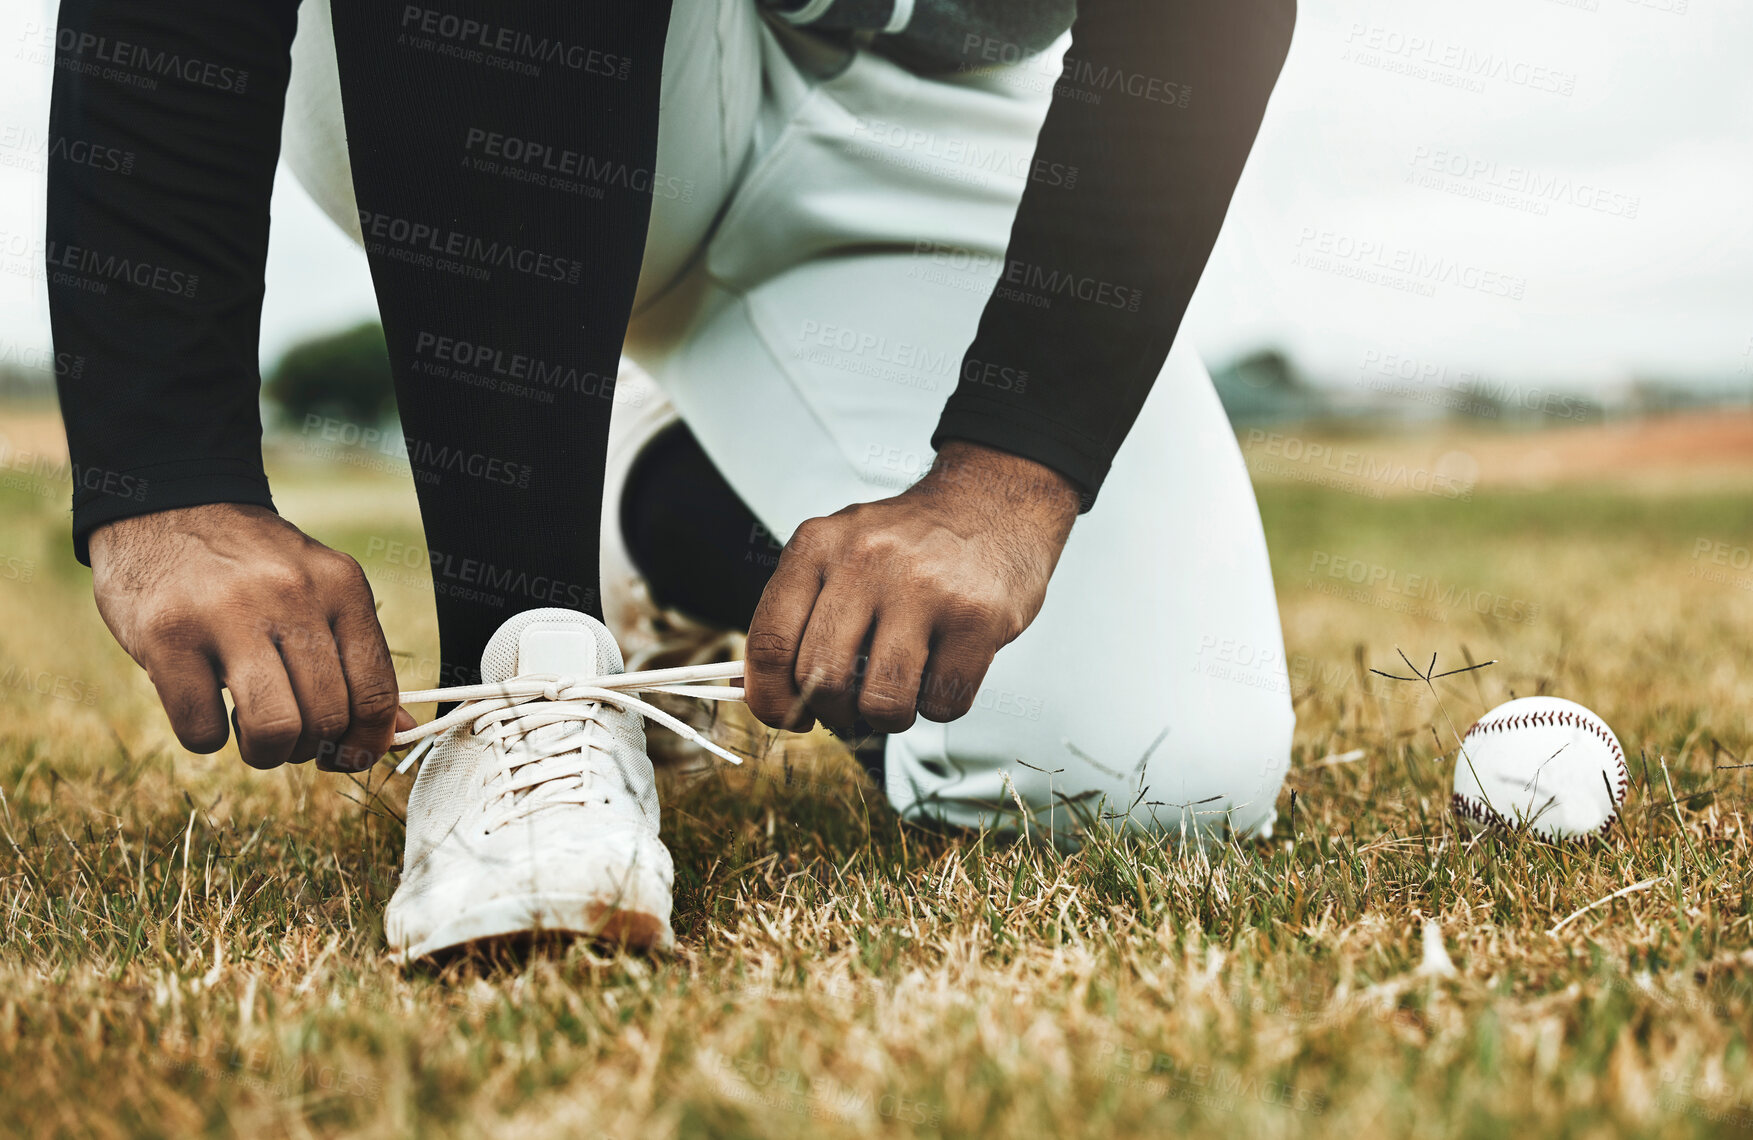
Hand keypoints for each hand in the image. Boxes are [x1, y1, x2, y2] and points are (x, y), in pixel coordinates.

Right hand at [89, 503, 409, 770]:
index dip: (366, 743)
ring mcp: (227, 614)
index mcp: (341, 587)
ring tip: (250, 732)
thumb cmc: (251, 568)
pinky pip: (202, 730)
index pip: (376, 692)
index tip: (346, 756)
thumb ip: (358, 657)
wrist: (167, 508)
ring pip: (274, 728)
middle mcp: (292, 595)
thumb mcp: (319, 592)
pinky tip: (204, 706)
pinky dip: (207, 738)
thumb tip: (401, 730)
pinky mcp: (167, 636)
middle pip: (326, 716)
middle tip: (287, 735)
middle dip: (308, 748)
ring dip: (265, 752)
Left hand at [744, 441, 1080, 733]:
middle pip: (822, 680)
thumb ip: (798, 612)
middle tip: (851, 709)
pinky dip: (939, 705)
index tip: (788, 717)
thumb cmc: (908, 546)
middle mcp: (866, 560)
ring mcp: (924, 587)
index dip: (771, 699)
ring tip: (899, 694)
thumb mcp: (839, 552)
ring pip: (883, 702)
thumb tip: (759, 693)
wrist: (993, 503)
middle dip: (834, 714)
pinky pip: (943, 703)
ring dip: (888, 718)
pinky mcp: (977, 617)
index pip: (770, 642)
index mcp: (818, 545)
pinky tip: (944, 669)